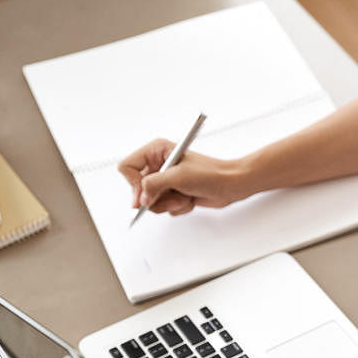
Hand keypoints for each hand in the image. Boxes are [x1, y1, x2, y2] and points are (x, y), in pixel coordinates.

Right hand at [117, 139, 241, 215]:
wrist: (231, 184)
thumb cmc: (210, 173)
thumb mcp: (177, 176)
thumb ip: (153, 185)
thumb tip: (140, 198)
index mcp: (156, 150)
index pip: (127, 167)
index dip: (133, 184)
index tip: (144, 195)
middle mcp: (158, 164)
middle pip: (137, 188)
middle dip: (156, 197)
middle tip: (172, 195)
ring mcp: (165, 180)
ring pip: (150, 201)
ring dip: (169, 203)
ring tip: (184, 196)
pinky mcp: (173, 192)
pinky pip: (163, 207)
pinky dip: (177, 207)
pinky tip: (189, 199)